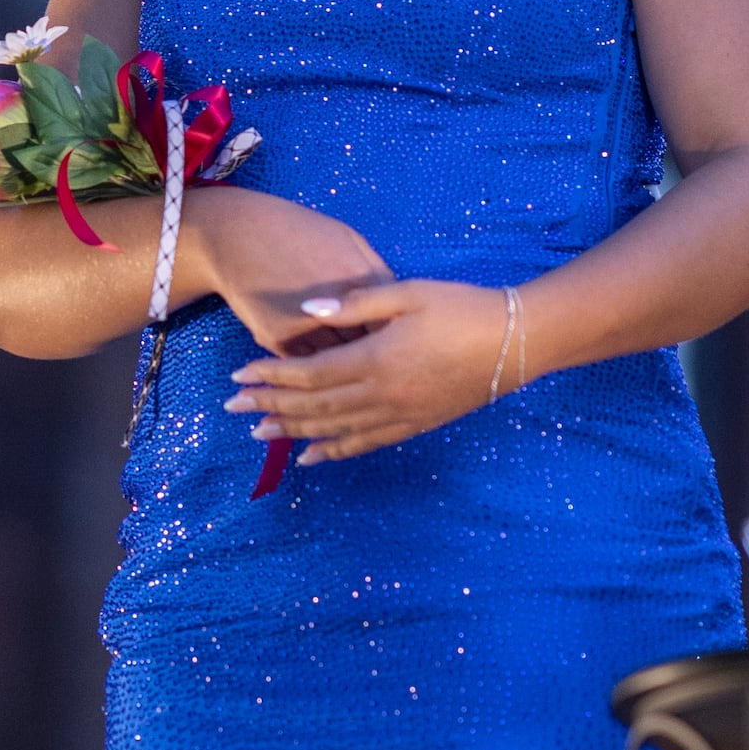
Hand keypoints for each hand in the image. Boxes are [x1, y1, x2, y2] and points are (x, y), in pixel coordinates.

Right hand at [177, 188, 388, 351]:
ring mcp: (308, 324)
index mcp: (362, 278)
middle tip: (376, 359)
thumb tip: (397, 308)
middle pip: (370, 347)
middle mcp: (339, 304)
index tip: (397, 341)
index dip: (397, 335)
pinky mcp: (279, 337)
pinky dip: (315, 364)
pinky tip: (316, 358)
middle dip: (374, 353)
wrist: (237, 233)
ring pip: (339, 361)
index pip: (394, 324)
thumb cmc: (297, 231)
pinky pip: (309, 363)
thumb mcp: (348, 239)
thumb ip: (376, 274)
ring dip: (345, 363)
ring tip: (349, 365)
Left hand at [228, 278, 512, 461]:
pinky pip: (366, 444)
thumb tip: (307, 314)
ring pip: (334, 430)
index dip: (270, 376)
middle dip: (270, 406)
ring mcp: (399, 414)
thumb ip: (355, 305)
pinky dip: (334, 451)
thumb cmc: (462, 307)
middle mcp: (383, 394)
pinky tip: (309, 456)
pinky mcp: (415, 425)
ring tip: (259, 433)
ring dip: (293, 431)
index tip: (239, 375)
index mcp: (376, 359)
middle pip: (313, 405)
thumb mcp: (407, 293)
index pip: (308, 374)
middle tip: (233, 408)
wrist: (515, 342)